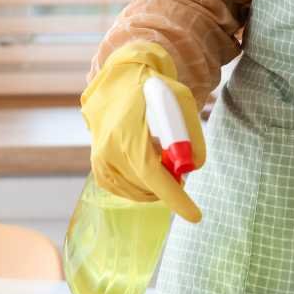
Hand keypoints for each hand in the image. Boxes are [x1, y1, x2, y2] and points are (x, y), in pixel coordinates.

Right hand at [81, 41, 206, 222]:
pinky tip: (145, 163)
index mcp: (127, 133)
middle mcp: (108, 150)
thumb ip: (190, 134)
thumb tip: (194, 167)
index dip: (175, 198)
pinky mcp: (99, 168)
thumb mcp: (181, 101)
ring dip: (156, 182)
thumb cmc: (153, 86)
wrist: (119, 77)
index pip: (152, 175)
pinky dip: (142, 185)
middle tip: (178, 163)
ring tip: (159, 154)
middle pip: (149, 187)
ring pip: (139, 192)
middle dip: (171, 184)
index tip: (195, 216)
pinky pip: (126, 190)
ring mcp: (100, 161)